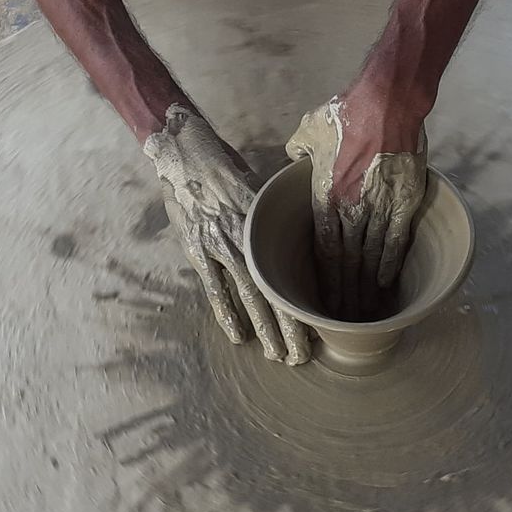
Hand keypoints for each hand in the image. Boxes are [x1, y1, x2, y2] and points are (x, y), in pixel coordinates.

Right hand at [143, 105, 311, 364]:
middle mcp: (251, 238)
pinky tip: (239, 337)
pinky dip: (226, 313)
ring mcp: (222, 245)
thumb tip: (305, 233)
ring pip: (250, 296)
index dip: (307, 301)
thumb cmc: (228, 171)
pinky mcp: (197, 249)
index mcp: (270, 225)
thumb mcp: (261, 187)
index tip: (322, 326)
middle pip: (277, 291)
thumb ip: (278, 215)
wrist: (188, 155)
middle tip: (304, 356)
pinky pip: (214, 288)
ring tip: (278, 355)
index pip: (295, 271)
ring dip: (265, 329)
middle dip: (291, 328)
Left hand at [286, 89, 426, 319]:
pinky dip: (390, 264)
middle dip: (344, 291)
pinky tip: (384, 283)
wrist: (387, 100)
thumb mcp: (308, 130)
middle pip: (346, 261)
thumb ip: (296, 149)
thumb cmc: (346, 113)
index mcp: (324, 196)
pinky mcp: (404, 200)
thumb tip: (292, 156)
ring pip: (370, 256)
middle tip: (343, 315)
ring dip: (366, 286)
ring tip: (363, 308)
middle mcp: (350, 207)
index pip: (323, 248)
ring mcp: (378, 206)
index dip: (324, 277)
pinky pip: (396, 239)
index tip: (323, 298)